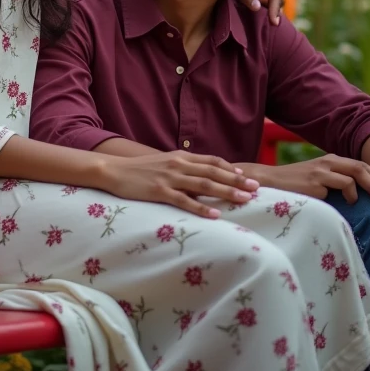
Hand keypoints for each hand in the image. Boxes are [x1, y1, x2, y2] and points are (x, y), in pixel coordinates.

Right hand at [100, 151, 259, 218]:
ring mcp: (170, 178)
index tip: (247, 176)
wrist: (114, 170)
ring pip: (204, 185)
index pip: (211, 161)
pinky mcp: (160, 191)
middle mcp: (179, 164)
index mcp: (180, 157)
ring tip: (244, 200)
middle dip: (236, 180)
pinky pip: (185, 200)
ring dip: (226, 192)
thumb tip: (200, 175)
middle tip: (255, 189)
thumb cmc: (139, 170)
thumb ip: (182, 168)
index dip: (230, 169)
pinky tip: (215, 214)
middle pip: (213, 172)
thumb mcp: (163, 163)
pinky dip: (202, 207)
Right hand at [247, 155, 369, 202]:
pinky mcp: (314, 182)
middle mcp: (328, 162)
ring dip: (364, 189)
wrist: (269, 182)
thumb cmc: (295, 186)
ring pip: (353, 176)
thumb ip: (336, 182)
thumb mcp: (319, 181)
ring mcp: (321, 171)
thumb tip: (361, 196)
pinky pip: (338, 188)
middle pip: (361, 167)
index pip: (362, 165)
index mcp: (331, 161)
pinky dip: (346, 196)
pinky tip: (344, 204)